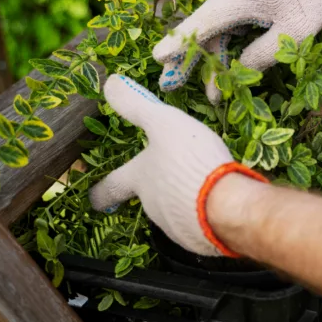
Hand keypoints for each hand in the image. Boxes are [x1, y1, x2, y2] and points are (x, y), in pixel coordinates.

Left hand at [88, 74, 265, 256]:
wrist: (226, 205)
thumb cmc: (189, 159)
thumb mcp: (164, 123)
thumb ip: (137, 106)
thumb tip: (109, 82)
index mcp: (139, 180)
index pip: (111, 187)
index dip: (102, 191)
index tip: (94, 198)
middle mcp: (152, 206)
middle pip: (149, 197)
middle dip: (160, 187)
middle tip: (176, 174)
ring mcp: (175, 226)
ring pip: (176, 211)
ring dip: (185, 199)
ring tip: (206, 183)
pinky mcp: (200, 239)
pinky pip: (199, 224)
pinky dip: (205, 213)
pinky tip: (220, 201)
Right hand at [152, 0, 321, 102]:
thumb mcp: (293, 34)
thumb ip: (263, 54)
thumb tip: (238, 72)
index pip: (200, 23)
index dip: (178, 44)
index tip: (157, 59)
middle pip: (201, 30)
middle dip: (185, 60)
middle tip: (168, 86)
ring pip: (215, 33)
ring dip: (210, 62)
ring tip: (210, 94)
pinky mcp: (246, 3)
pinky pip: (228, 29)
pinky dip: (224, 51)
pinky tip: (224, 74)